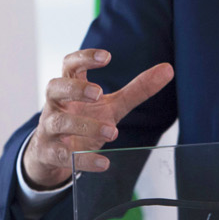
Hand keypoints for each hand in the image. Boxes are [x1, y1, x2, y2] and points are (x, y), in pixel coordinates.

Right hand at [22, 48, 173, 190]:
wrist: (53, 154)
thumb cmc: (83, 120)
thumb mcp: (112, 105)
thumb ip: (137, 89)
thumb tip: (168, 69)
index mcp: (69, 87)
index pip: (70, 65)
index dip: (84, 57)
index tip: (107, 57)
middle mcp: (56, 105)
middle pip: (55, 88)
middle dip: (75, 89)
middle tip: (98, 92)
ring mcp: (50, 129)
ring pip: (60, 123)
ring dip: (85, 126)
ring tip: (111, 131)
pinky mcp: (51, 153)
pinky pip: (63, 155)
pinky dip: (84, 159)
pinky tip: (104, 162)